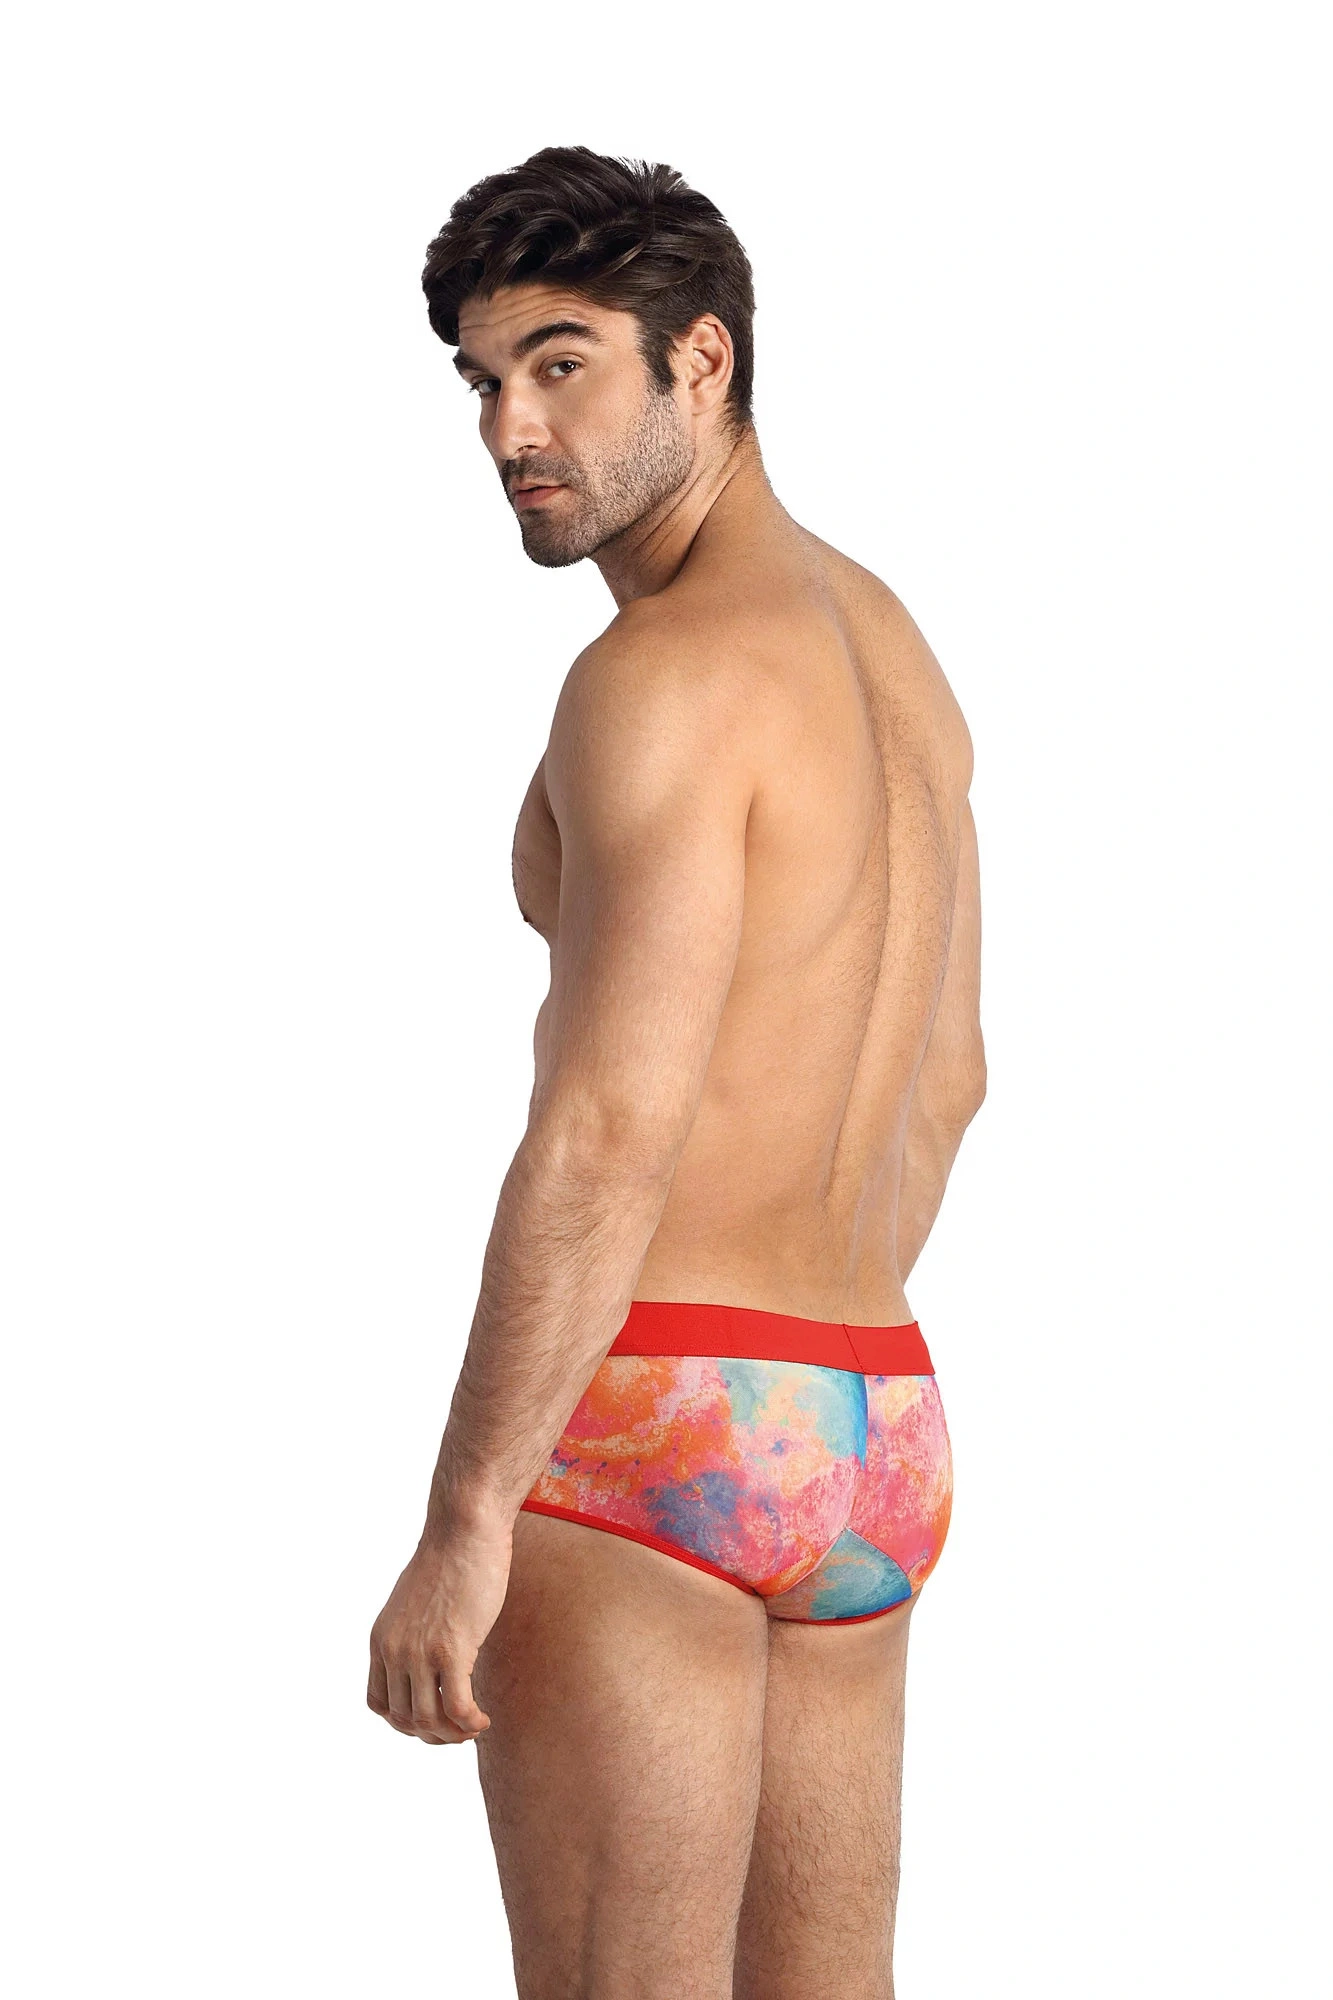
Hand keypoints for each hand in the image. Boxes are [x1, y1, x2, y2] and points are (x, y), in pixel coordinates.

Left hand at [367, 1515, 512, 1744]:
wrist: (464, 1529)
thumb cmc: (450, 1559)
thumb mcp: (415, 1603)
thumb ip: (413, 1633)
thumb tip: (431, 1659)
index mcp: (380, 1639)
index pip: (378, 1703)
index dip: (404, 1722)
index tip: (433, 1718)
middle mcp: (393, 1650)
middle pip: (403, 1719)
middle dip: (433, 1734)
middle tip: (459, 1730)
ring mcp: (420, 1652)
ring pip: (428, 1721)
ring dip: (453, 1734)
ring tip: (474, 1725)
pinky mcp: (451, 1650)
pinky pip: (457, 1708)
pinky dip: (470, 1723)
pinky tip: (483, 1718)